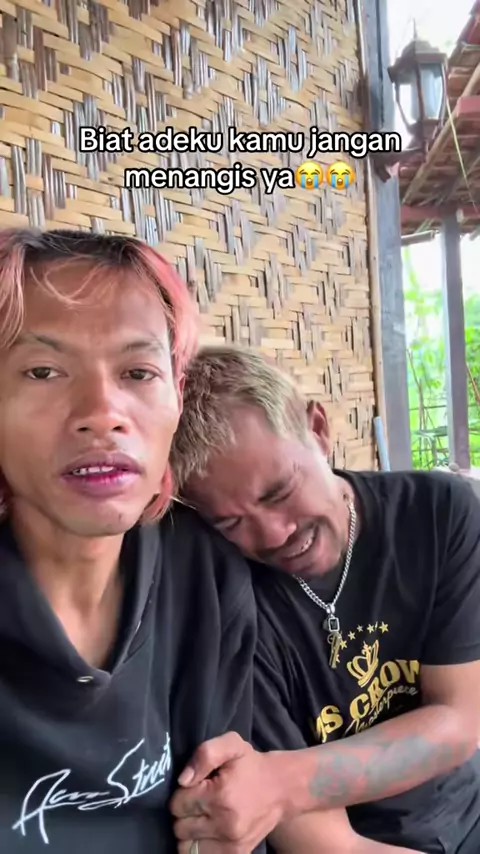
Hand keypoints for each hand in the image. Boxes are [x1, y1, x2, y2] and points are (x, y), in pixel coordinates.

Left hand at [170, 732, 284, 850]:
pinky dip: (199, 845)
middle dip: (185, 813)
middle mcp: (225, 824)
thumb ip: (205, 754)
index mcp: (221, 796)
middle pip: (179, 827)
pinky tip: (208, 831)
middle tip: (200, 801)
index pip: (177, 804)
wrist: (281, 788)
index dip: (182, 793)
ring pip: (186, 846)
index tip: (196, 787)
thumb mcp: (231, 744)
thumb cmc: (251, 765)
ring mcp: (231, 844)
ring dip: (189, 832)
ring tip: (202, 817)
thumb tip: (183, 780)